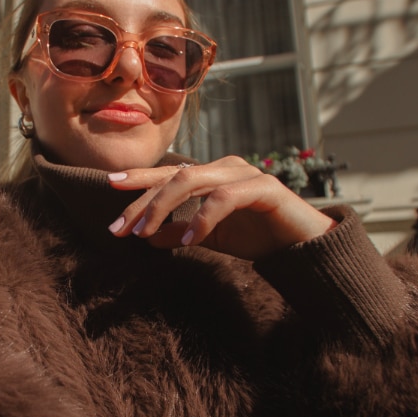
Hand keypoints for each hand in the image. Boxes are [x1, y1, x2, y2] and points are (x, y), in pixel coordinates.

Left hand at [106, 156, 336, 260]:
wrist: (308, 248)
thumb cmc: (261, 238)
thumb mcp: (212, 238)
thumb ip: (181, 233)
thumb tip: (146, 236)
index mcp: (213, 174)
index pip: (168, 174)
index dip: (139, 179)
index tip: (109, 188)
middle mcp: (226, 167)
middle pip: (174, 175)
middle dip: (142, 201)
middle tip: (120, 228)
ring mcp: (245, 174)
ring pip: (192, 180)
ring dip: (163, 207)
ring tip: (144, 233)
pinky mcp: (264, 188)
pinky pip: (224, 199)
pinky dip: (201, 219)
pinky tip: (187, 240)